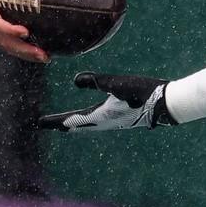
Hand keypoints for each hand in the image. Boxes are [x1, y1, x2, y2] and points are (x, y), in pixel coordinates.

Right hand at [0, 0, 47, 61]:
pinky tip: (30, 52)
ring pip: (4, 47)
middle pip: (4, 42)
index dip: (10, 30)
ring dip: (23, 53)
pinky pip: (1, 45)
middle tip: (43, 54)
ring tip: (43, 56)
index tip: (25, 32)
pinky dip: (16, 50)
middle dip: (24, 49)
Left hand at [38, 72, 174, 131]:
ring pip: (88, 124)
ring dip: (75, 124)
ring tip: (66, 125)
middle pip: (78, 125)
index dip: (55, 121)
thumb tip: (75, 80)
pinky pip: (99, 121)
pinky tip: (93, 118)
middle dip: (63, 124)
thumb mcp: (116, 82)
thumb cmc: (141, 92)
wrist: (166, 104)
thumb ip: (95, 81)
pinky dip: (89, 121)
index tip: (40, 124)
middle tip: (49, 125)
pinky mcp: (122, 117)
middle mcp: (104, 122)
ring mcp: (114, 121)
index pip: (71, 120)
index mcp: (99, 116)